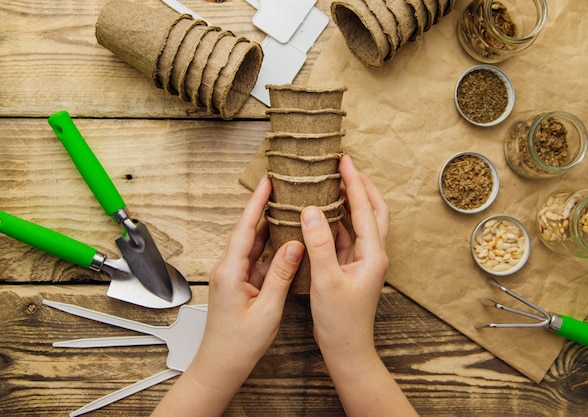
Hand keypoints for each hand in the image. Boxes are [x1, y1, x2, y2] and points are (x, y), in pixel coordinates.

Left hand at [152, 175, 303, 416]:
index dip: (256, 203)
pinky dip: (271, 248)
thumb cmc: (239, 344)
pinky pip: (257, 259)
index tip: (267, 181)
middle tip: (280, 186)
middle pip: (247, 230)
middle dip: (262, 207)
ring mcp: (234, 276)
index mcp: (230, 271)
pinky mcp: (241, 284)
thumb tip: (295, 245)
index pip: (245, 228)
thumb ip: (281, 275)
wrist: (221, 366)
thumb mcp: (267, 310)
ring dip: (268, 226)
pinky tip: (285, 239)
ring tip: (286, 206)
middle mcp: (228, 268)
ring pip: (253, 244)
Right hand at [301, 155, 389, 361]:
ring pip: (360, 222)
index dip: (355, 183)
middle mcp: (372, 253)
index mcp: (373, 254)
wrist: (346, 349)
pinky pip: (345, 236)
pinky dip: (336, 221)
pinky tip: (321, 214)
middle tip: (344, 166)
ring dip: (350, 202)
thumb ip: (319, 244)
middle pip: (373, 210)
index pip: (366, 209)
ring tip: (332, 183)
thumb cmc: (340, 321)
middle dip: (361, 186)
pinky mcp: (350, 268)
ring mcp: (362, 260)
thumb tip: (311, 210)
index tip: (345, 161)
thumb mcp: (326, 280)